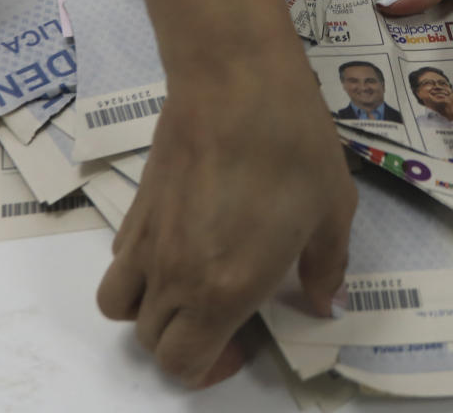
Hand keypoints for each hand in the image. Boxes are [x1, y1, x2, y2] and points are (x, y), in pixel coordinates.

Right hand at [96, 47, 355, 387]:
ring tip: (194, 288)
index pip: (186, 363)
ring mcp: (146, 242)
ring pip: (122, 308)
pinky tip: (183, 242)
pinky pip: (120, 263)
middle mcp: (174, 276)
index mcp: (224, 289)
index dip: (209, 370)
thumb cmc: (295, 148)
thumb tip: (324, 303)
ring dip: (153, 314)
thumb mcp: (332, 212)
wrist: (236, 82)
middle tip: (227, 321)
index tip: (242, 347)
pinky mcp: (134, 208)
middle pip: (152, 341)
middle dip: (187, 345)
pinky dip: (141, 273)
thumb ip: (326, 268)